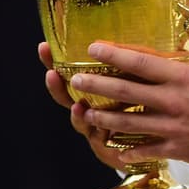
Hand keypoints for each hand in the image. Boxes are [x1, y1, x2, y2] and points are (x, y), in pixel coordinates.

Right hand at [40, 40, 127, 169]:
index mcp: (94, 90)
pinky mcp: (106, 144)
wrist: (144, 145)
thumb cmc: (137, 110)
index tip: (44, 47)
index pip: (71, 73)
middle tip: (52, 74)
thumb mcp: (135, 83)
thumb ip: (128, 67)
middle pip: (67, 96)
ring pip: (80, 120)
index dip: (55, 62)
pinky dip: (99, 134)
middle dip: (57, 86)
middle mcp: (88, 108)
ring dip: (77, 114)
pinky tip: (101, 129)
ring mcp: (94, 127)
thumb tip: (122, 42)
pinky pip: (99, 138)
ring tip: (77, 105)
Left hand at [64, 16, 188, 172]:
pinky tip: (116, 151)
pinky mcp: (177, 148)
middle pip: (126, 92)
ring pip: (128, 123)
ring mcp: (172, 127)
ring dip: (104, 118)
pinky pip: (147, 151)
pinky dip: (130, 152)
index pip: (142, 63)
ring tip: (86, 114)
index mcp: (184, 79)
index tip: (94, 48)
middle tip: (75, 81)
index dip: (115, 54)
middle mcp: (172, 102)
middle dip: (98, 85)